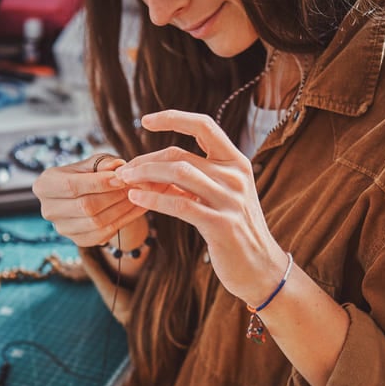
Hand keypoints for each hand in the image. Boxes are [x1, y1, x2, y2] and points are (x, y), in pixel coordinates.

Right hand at [32, 154, 147, 246]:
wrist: (86, 195)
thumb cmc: (87, 174)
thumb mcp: (92, 163)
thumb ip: (103, 163)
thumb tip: (118, 167)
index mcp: (44, 185)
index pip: (72, 186)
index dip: (98, 183)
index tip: (122, 178)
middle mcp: (48, 210)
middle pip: (85, 206)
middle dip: (113, 196)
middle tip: (135, 187)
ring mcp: (62, 228)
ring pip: (95, 222)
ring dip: (121, 209)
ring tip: (138, 196)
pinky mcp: (77, 240)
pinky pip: (102, 235)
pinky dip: (123, 221)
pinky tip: (136, 209)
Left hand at [114, 110, 287, 303]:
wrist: (260, 267)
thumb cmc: (235, 230)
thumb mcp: (220, 196)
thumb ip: (197, 178)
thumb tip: (155, 166)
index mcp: (237, 162)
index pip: (204, 126)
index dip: (173, 118)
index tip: (145, 120)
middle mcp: (235, 176)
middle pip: (180, 155)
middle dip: (145, 160)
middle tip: (124, 171)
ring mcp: (230, 200)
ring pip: (178, 174)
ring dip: (145, 175)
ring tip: (125, 181)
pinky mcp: (221, 225)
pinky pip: (179, 205)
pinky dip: (152, 199)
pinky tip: (135, 198)